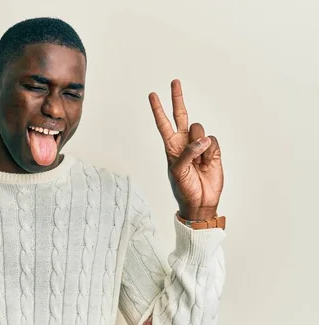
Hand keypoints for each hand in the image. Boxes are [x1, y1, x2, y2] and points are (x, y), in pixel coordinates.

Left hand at [148, 79, 223, 220]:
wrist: (200, 202)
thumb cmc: (183, 189)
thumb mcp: (178, 172)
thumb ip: (186, 153)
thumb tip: (201, 141)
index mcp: (171, 147)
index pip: (163, 124)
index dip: (158, 109)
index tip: (152, 95)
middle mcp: (184, 142)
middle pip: (182, 115)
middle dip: (178, 98)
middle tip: (174, 81)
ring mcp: (199, 146)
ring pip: (200, 130)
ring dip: (199, 146)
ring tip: (198, 162)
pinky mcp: (214, 151)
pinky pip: (212, 142)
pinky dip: (210, 153)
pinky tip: (207, 164)